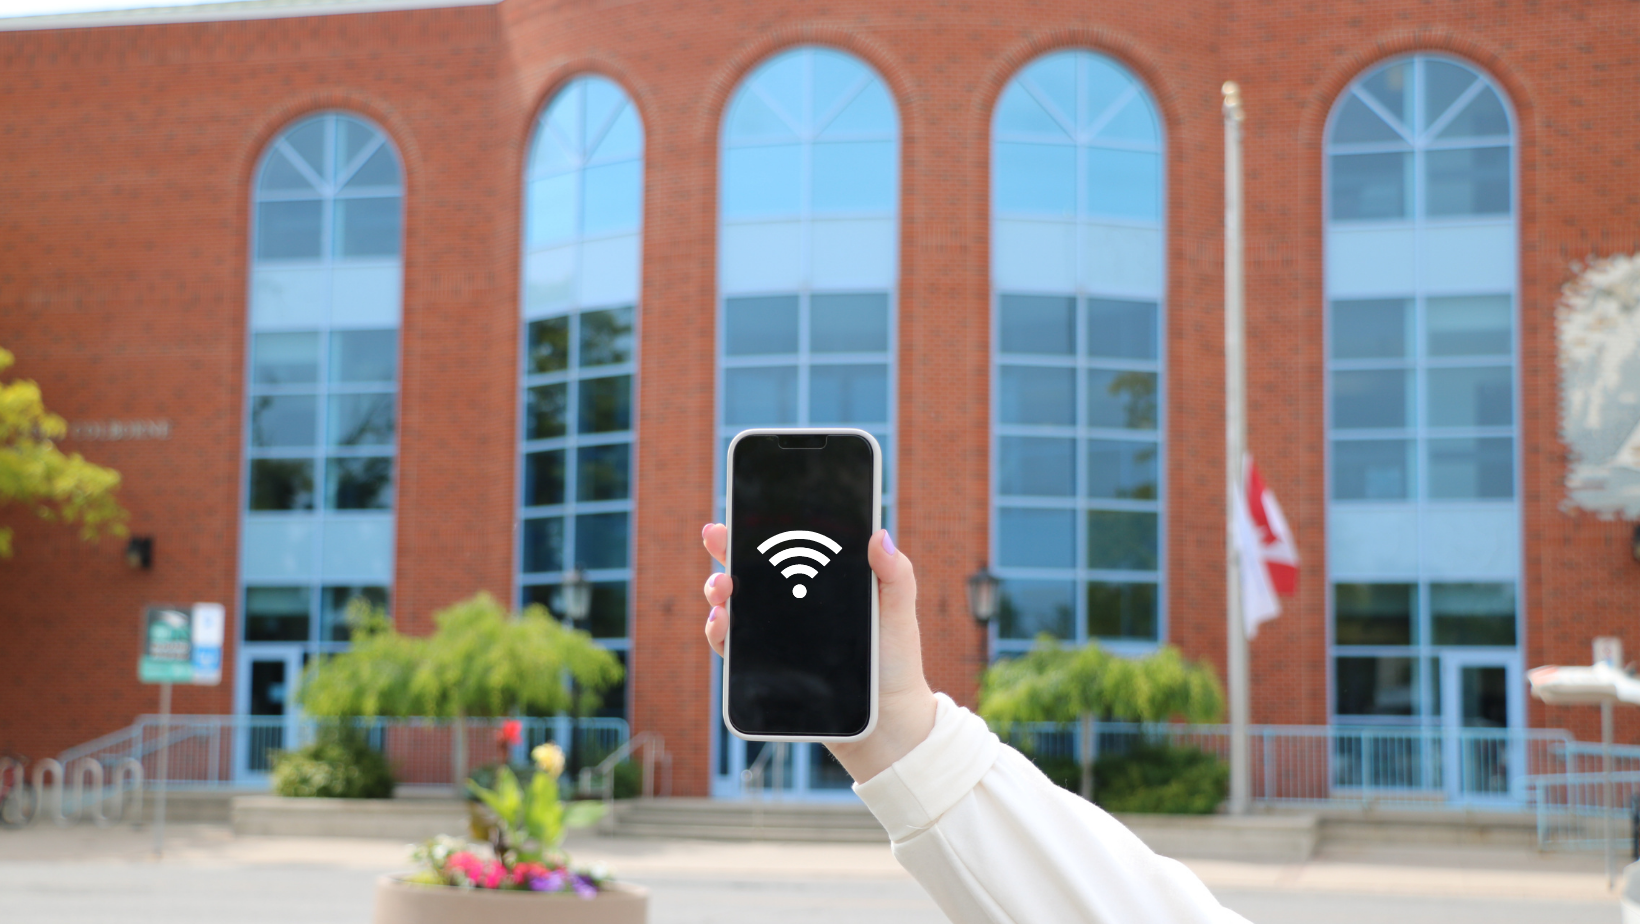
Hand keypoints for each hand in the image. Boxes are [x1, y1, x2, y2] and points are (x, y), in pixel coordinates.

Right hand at [701, 523, 936, 782]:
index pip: (785, 548)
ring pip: (734, 604)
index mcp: (820, 583)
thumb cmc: (894, 661)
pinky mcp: (765, 665)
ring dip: (718, 590)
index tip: (738, 513)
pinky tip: (721, 622)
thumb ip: (895, 575)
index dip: (758, 528)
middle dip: (726, 550)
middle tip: (717, 539)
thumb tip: (880, 536)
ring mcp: (775, 635)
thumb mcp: (899, 613)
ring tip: (722, 587)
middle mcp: (792, 605)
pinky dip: (719, 631)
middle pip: (750, 571)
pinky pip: (732, 645)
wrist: (885, 720)